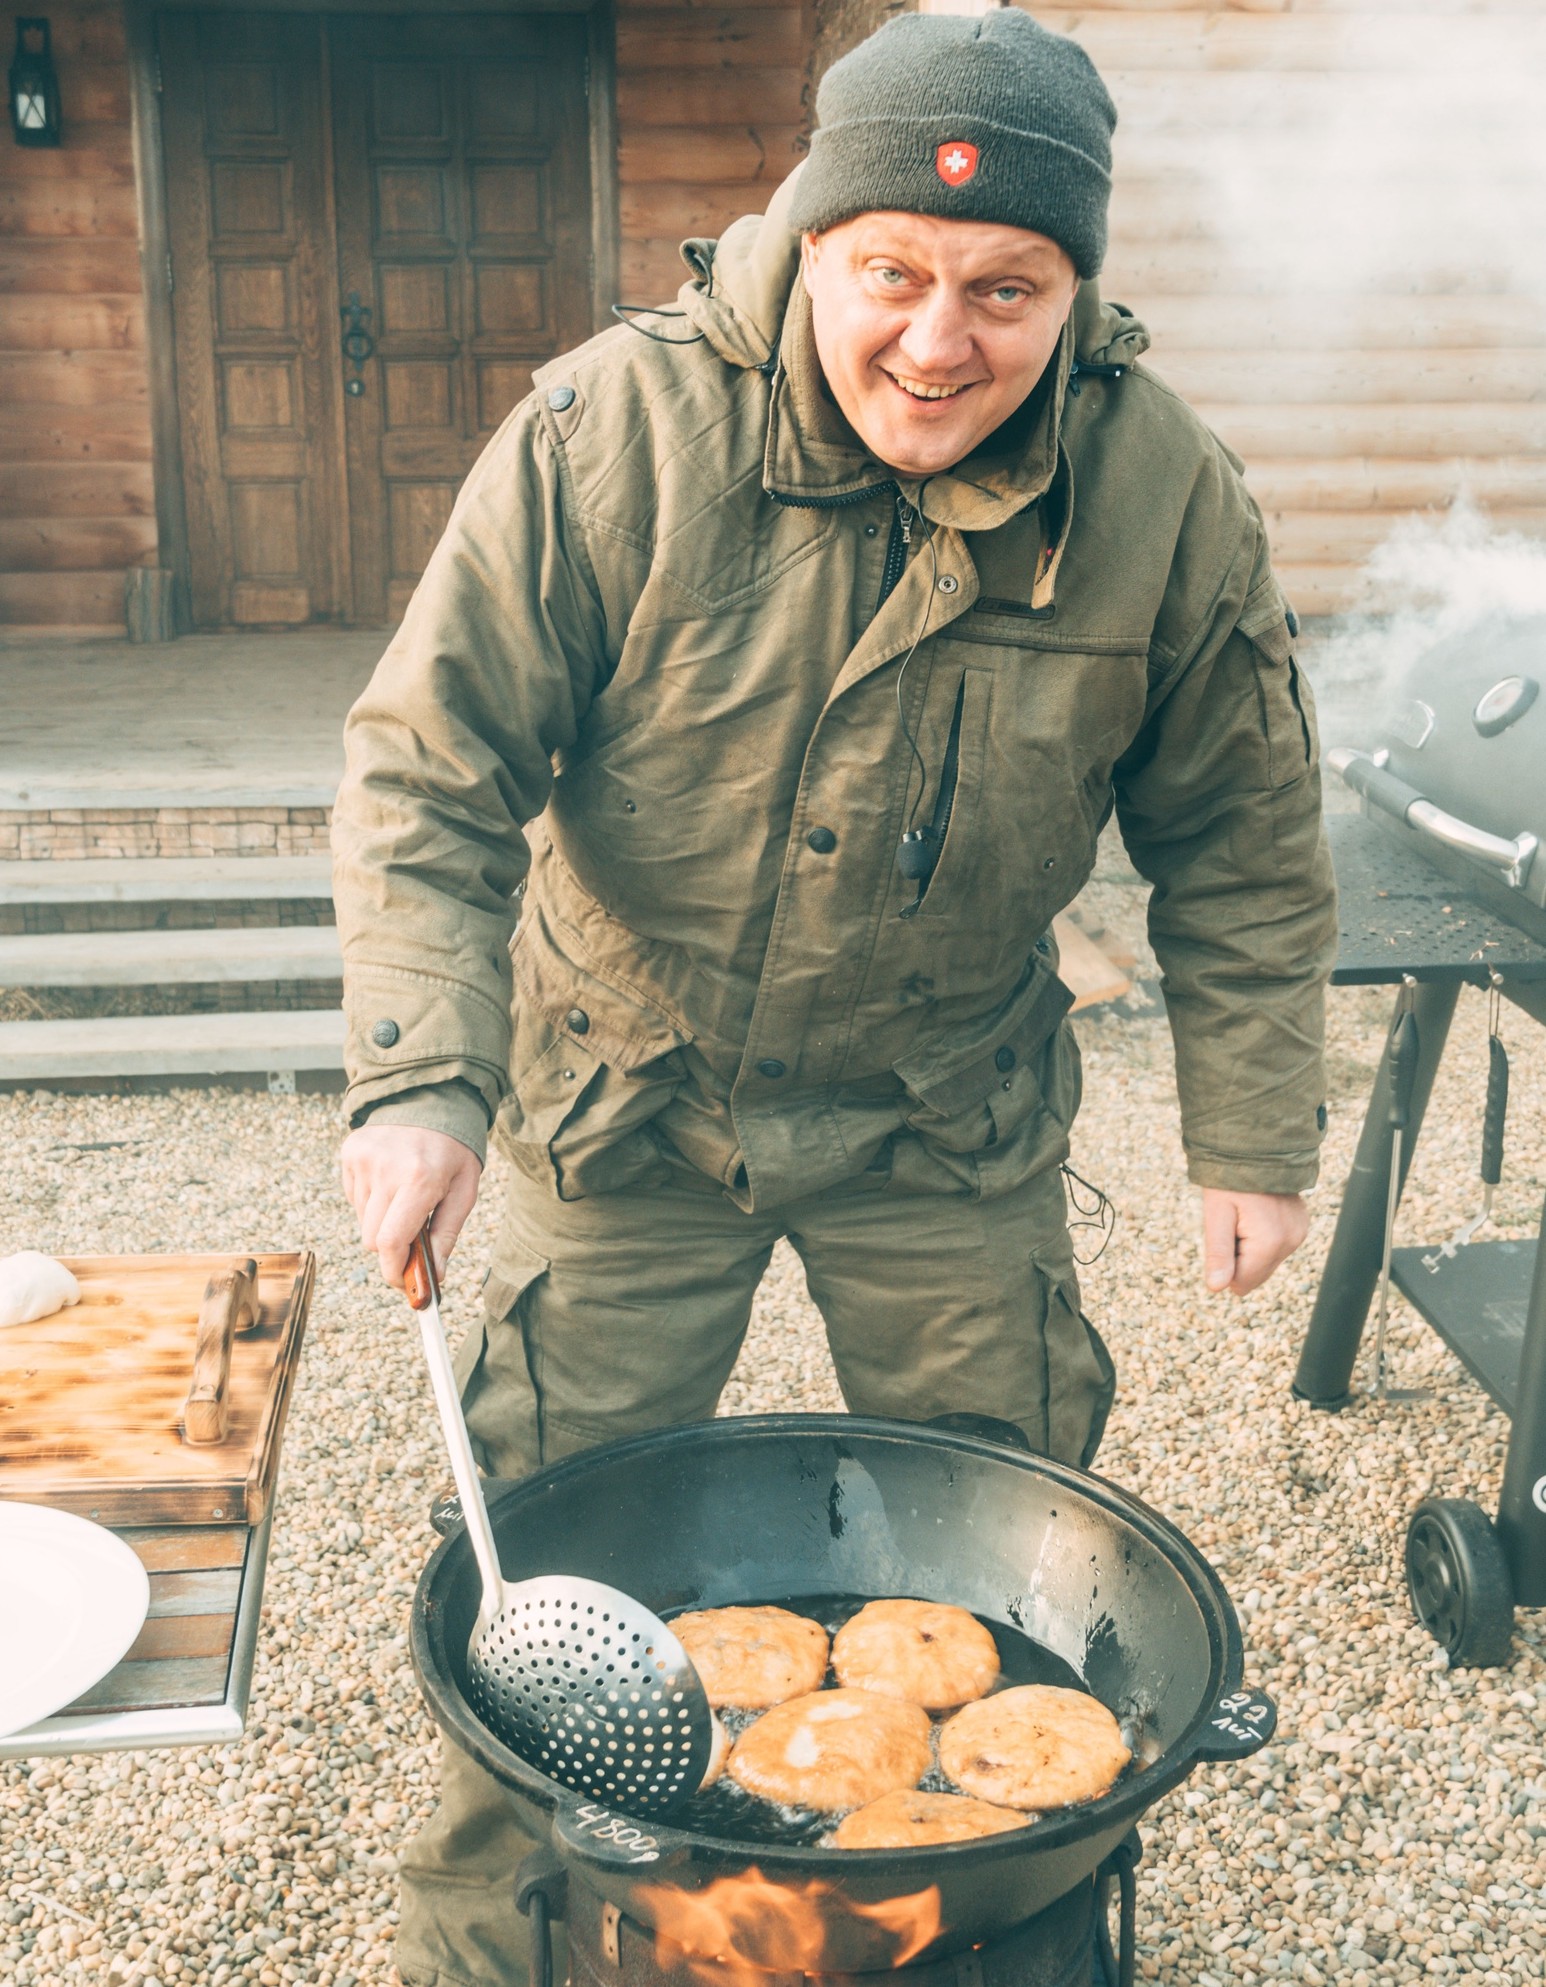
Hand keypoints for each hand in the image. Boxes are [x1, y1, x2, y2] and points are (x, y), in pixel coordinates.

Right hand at [341, 1123, 482, 1288]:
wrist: (432, 1099)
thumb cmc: (454, 1151)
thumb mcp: (464, 1191)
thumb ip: (447, 1235)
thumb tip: (435, 1277)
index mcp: (420, 1179)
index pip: (391, 1241)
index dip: (394, 1270)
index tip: (402, 1283)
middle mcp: (386, 1168)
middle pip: (372, 1239)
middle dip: (391, 1249)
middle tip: (412, 1241)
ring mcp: (363, 1158)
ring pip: (363, 1220)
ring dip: (382, 1221)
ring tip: (405, 1197)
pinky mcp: (350, 1152)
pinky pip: (354, 1197)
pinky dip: (371, 1200)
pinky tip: (390, 1180)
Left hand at [1200, 1187, 1308, 1296]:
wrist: (1256, 1148)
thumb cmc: (1230, 1179)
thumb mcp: (1217, 1214)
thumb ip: (1219, 1253)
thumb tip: (1217, 1288)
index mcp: (1270, 1242)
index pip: (1241, 1283)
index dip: (1224, 1265)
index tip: (1225, 1232)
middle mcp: (1291, 1241)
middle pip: (1255, 1275)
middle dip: (1238, 1256)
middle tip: (1234, 1222)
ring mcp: (1299, 1234)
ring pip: (1265, 1263)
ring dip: (1249, 1247)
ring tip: (1245, 1215)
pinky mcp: (1301, 1227)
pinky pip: (1275, 1248)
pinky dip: (1262, 1238)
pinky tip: (1256, 1213)